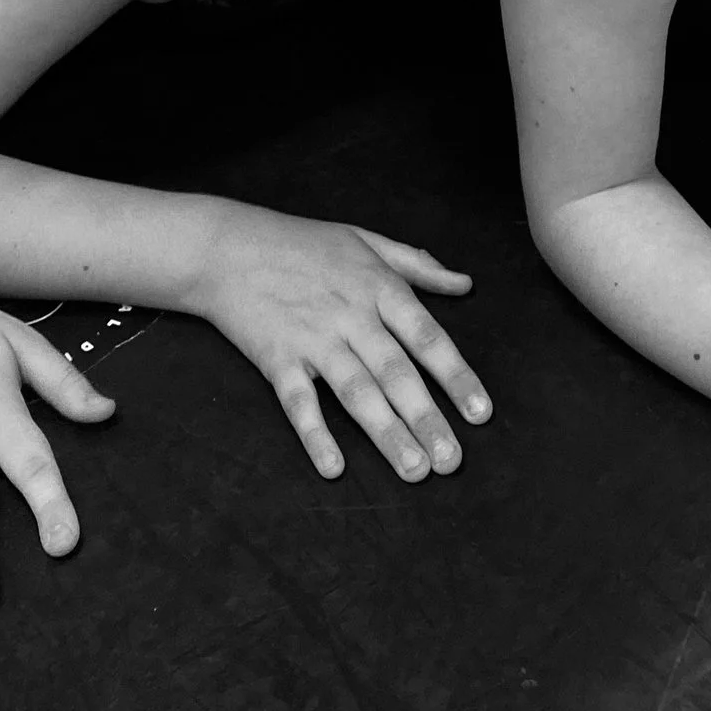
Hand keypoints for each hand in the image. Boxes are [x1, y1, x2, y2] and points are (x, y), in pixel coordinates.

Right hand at [189, 205, 490, 481]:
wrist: (229, 246)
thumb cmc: (303, 243)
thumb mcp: (367, 240)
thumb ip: (418, 266)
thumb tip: (466, 284)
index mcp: (379, 288)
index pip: (428, 338)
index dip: (456, 376)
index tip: (481, 414)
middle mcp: (352, 315)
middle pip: (396, 373)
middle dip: (427, 419)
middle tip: (452, 462)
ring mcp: (313, 338)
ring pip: (356, 392)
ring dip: (386, 434)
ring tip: (414, 470)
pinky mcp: (276, 358)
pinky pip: (298, 401)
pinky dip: (315, 434)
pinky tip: (333, 467)